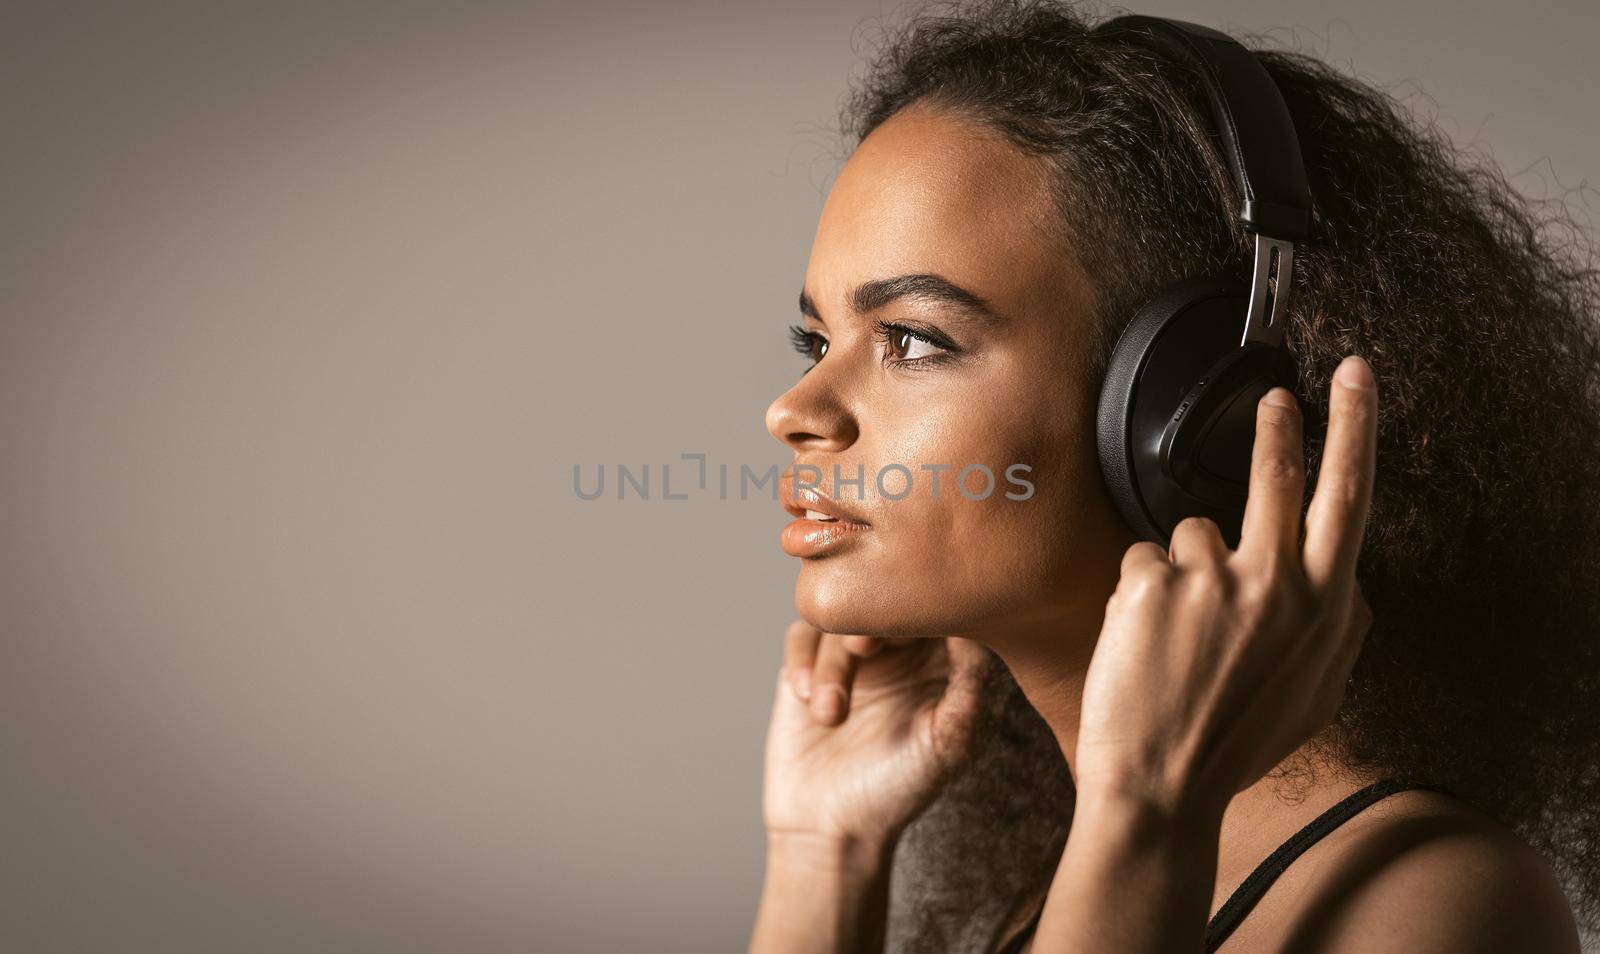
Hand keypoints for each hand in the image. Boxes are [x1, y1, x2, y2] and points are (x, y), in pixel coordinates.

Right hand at [762, 622, 991, 844]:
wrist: (832, 828)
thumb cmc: (900, 789)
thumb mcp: (949, 742)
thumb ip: (970, 686)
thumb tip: (974, 627)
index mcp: (941, 660)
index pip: (940, 605)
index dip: (924, 605)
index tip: (907, 634)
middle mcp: (899, 649)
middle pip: (886, 595)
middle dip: (872, 618)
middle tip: (863, 650)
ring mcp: (852, 655)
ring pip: (841, 616)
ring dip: (832, 663)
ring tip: (830, 716)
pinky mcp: (808, 665)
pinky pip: (803, 634)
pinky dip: (803, 661)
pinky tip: (807, 701)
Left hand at [1075, 354, 1379, 820]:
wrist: (1161, 787)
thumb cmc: (1235, 743)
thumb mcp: (1315, 693)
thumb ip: (1336, 630)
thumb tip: (1346, 582)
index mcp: (1323, 607)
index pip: (1347, 497)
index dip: (1354, 429)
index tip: (1353, 379)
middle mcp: (1274, 584)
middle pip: (1279, 475)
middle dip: (1280, 427)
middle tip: (1274, 398)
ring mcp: (1211, 581)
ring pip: (1192, 533)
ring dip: (1180, 570)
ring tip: (1175, 638)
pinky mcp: (1152, 586)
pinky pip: (1141, 565)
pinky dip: (1137, 597)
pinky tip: (1141, 645)